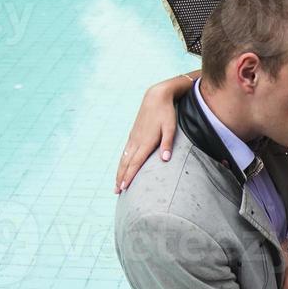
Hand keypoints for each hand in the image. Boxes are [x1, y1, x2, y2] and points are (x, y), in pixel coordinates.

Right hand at [115, 72, 195, 192]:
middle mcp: (137, 141)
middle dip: (121, 178)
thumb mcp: (170, 127)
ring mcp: (134, 137)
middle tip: (116, 192)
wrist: (156, 96)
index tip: (124, 188)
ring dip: (120, 171)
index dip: (129, 176)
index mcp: (146, 142)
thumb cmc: (166, 113)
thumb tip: (165, 159)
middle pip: (126, 163)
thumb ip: (167, 143)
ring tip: (117, 183)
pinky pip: (125, 151)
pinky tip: (122, 166)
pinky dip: (122, 161)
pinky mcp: (134, 133)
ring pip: (124, 158)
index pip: (135, 163)